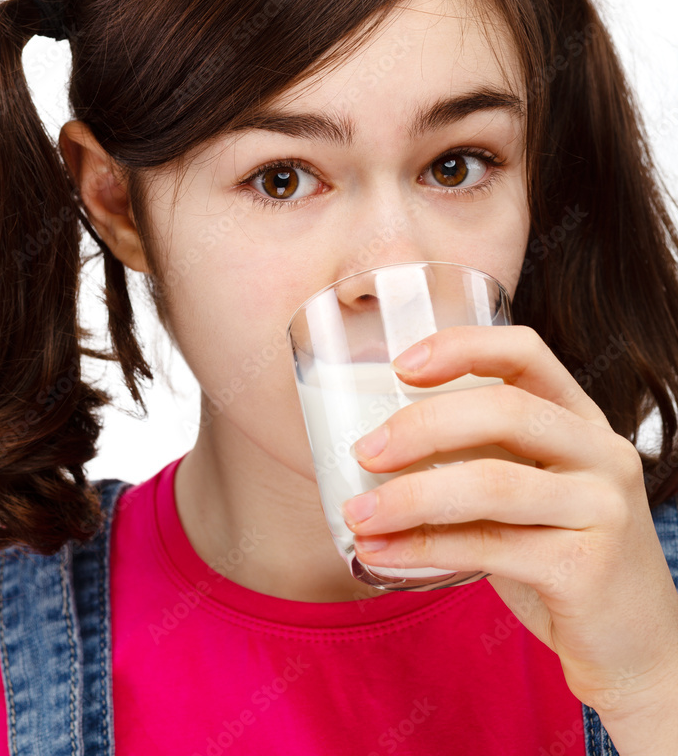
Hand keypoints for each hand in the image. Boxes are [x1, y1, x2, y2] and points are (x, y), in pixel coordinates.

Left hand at [340, 325, 677, 752]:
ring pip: (492, 483)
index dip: (461, 347)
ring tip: (358, 516)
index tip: (400, 364)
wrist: (635, 646)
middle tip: (365, 451)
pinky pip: (488, 547)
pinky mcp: (587, 567)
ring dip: (409, 497)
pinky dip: (423, 549)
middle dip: (421, 426)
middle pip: (505, 411)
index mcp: (581, 420)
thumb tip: (377, 446)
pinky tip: (382, 555)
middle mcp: (601, 452)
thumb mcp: (530, 492)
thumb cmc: (562, 556)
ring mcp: (601, 508)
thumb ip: (480, 459)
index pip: (526, 353)